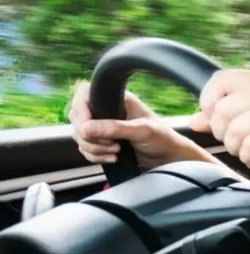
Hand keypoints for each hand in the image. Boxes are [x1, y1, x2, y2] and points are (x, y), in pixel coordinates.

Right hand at [69, 82, 197, 168]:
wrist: (168, 158)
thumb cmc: (163, 138)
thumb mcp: (142, 130)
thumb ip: (115, 128)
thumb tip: (86, 128)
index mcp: (117, 99)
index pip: (84, 95)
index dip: (81, 112)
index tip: (87, 129)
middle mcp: (107, 111)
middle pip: (77, 119)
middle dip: (90, 136)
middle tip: (111, 143)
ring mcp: (103, 127)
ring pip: (79, 136)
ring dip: (94, 148)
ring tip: (116, 151)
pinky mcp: (103, 142)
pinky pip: (85, 148)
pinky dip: (94, 156)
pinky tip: (112, 158)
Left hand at [193, 70, 249, 170]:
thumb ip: (228, 118)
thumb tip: (195, 121)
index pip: (220, 80)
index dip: (209, 102)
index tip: (218, 122)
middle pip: (223, 108)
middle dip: (223, 133)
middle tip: (237, 144)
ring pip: (235, 128)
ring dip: (236, 148)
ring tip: (248, 153)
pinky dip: (249, 156)